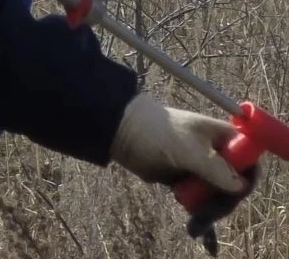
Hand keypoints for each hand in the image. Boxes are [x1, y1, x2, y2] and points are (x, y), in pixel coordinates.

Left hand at [111, 93, 256, 253]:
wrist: (125, 133)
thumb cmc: (158, 132)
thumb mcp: (188, 149)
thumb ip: (215, 168)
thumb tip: (240, 186)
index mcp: (221, 136)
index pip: (248, 159)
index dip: (246, 177)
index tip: (236, 193)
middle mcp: (215, 153)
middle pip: (233, 185)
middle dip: (223, 202)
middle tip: (206, 213)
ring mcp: (200, 168)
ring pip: (216, 197)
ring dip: (209, 213)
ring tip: (195, 226)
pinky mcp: (186, 182)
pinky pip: (200, 203)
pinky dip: (203, 220)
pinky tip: (205, 241)